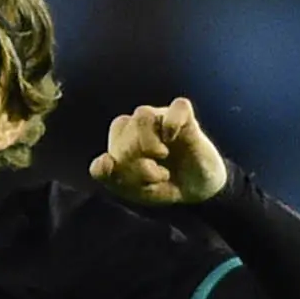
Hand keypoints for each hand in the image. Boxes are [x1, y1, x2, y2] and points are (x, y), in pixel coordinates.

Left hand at [90, 98, 228, 205]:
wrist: (195, 192)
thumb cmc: (160, 186)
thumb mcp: (129, 189)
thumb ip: (108, 176)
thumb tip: (103, 159)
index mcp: (122, 138)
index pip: (110, 140)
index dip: (117, 162)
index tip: (133, 181)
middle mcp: (140, 125)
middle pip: (122, 125)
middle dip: (133, 158)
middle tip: (153, 177)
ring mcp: (163, 120)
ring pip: (142, 114)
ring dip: (148, 142)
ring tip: (161, 157)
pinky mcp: (188, 120)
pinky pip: (178, 106)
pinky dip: (172, 123)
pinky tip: (172, 139)